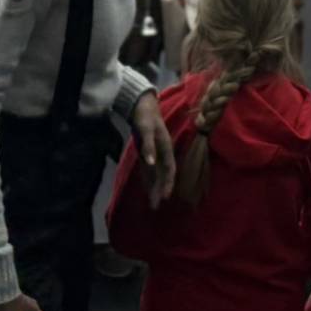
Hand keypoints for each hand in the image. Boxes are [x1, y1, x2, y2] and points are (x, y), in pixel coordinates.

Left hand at [132, 91, 176, 208]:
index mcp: (165, 147)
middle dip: (160, 189)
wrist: (141, 104)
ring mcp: (154, 152)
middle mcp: (162, 152)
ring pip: (156, 173)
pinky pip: (149, 168)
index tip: (165, 197)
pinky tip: (146, 187)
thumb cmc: (145, 116)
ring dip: (154, 186)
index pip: (169, 169)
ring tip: (152, 203)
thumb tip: (152, 164)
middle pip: (163, 174)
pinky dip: (148, 178)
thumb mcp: (146, 130)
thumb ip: (149, 147)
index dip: (168, 183)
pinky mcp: (147, 151)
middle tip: (155, 206)